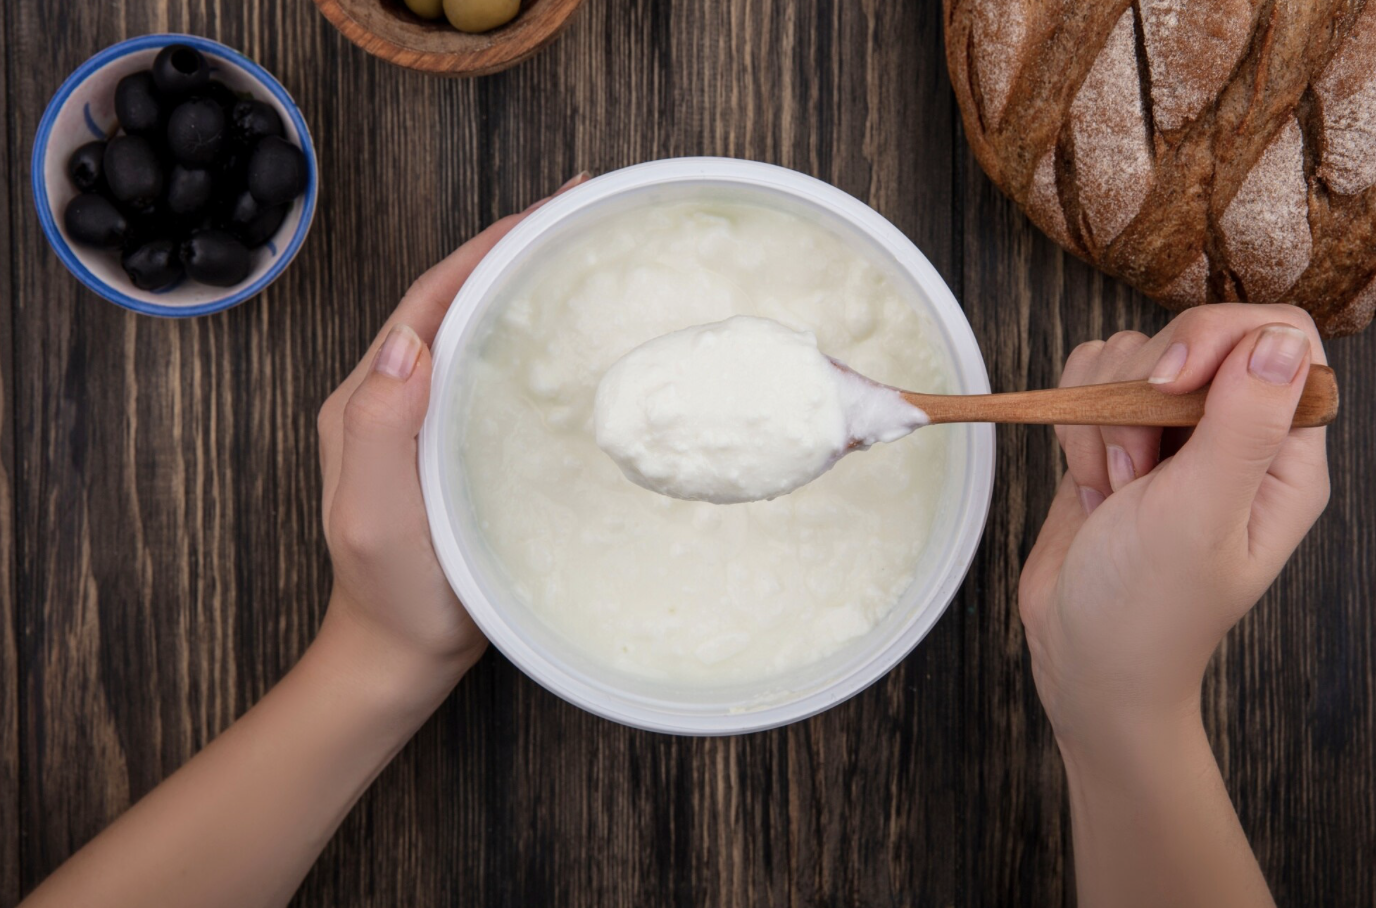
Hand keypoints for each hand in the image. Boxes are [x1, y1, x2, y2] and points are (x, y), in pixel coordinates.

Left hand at [315, 173, 588, 692]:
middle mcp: (392, 397)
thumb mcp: (373, 511)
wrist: (402, 654)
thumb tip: (408, 339)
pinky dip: (527, 339)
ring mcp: (425, 420)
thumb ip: (377, 425)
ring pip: (474, 330)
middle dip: (511, 248)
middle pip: (452, 299)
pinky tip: (568, 336)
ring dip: (521, 285)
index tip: (548, 210)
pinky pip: (491, 372)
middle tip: (579, 213)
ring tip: (580, 253)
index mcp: (367, 398)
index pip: (428, 300)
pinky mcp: (456, 444)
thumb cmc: (393, 591)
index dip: (486, 248)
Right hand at [1019, 304, 1329, 754]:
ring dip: (1101, 418)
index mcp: (1283, 455)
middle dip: (1141, 394)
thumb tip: (1278, 340)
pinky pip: (1087, 383)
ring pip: (1130, 358)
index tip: (1170, 383)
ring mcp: (1171, 437)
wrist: (1082, 658)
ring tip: (1115, 488)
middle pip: (1192, 340)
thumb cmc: (1148, 608)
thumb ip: (1242, 424)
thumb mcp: (1199, 516)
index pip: (1279, 339)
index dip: (1219, 340)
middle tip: (1137, 471)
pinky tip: (1090, 483)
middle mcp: (1234, 436)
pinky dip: (1073, 426)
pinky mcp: (1115, 439)